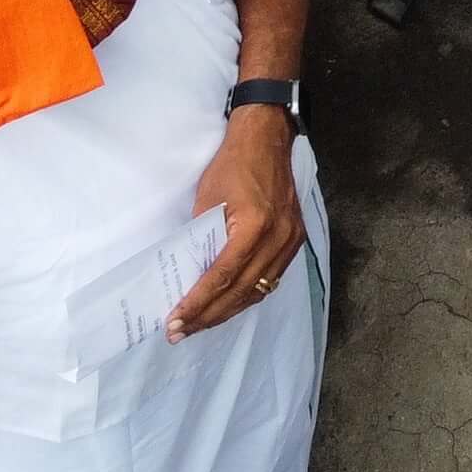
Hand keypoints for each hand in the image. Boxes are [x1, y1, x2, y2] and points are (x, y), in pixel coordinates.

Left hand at [167, 109, 304, 341]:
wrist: (267, 139)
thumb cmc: (232, 163)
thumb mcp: (208, 198)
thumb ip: (203, 238)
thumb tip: (192, 274)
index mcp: (255, 225)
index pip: (222, 276)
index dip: (198, 302)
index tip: (175, 320)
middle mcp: (278, 239)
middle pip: (241, 291)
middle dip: (208, 316)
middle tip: (180, 332)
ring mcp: (291, 241)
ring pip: (258, 291)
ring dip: (227, 310)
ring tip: (199, 325)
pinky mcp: (295, 241)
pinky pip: (270, 280)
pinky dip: (247, 295)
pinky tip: (227, 304)